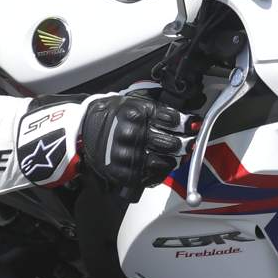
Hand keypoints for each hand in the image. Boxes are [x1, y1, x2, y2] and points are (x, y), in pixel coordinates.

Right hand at [77, 92, 193, 191]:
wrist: (84, 130)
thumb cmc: (113, 115)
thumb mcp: (133, 102)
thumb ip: (157, 108)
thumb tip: (187, 114)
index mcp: (137, 113)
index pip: (173, 120)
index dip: (187, 124)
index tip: (192, 126)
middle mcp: (132, 134)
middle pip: (172, 143)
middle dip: (184, 143)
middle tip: (188, 143)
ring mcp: (128, 155)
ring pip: (165, 162)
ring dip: (173, 159)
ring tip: (172, 155)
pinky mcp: (124, 172)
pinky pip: (152, 176)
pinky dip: (159, 172)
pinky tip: (159, 164)